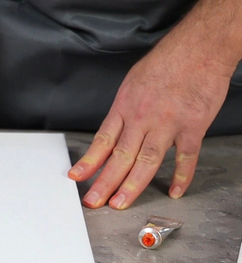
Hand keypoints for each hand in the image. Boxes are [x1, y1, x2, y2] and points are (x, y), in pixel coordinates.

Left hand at [68, 31, 234, 208]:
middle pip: (120, 157)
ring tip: (120, 203)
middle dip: (104, 182)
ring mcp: (167, 125)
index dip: (88, 162)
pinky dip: (181, 176)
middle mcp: (142, 119)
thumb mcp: (132, 84)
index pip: (102, 141)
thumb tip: (113, 133)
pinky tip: (174, 190)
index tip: (76, 177)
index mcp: (125, 108)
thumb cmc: (165, 63)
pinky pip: (186, 157)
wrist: (198, 47)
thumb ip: (123, 111)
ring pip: (146, 162)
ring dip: (131, 185)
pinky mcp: (192, 127)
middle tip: (94, 200)